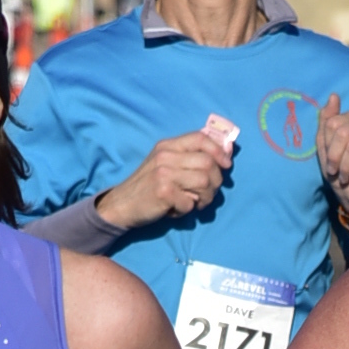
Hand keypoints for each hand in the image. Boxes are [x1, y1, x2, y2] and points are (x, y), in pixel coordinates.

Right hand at [98, 124, 235, 231]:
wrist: (122, 204)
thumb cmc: (149, 186)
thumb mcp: (166, 164)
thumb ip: (191, 157)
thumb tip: (227, 150)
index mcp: (168, 146)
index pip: (201, 138)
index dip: (219, 150)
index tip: (227, 165)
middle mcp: (166, 156)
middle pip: (208, 162)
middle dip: (216, 181)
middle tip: (208, 194)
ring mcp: (163, 173)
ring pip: (204, 182)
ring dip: (206, 198)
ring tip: (195, 203)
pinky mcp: (163, 192)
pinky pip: (191, 202)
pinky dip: (188, 210)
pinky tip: (177, 209)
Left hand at [319, 91, 348, 217]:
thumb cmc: (339, 170)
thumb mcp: (325, 145)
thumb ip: (326, 120)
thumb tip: (334, 96)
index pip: (332, 123)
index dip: (327, 145)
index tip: (328, 159)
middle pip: (342, 132)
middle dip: (335, 156)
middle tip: (336, 170)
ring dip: (345, 166)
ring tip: (346, 174)